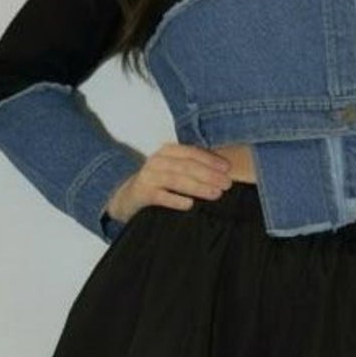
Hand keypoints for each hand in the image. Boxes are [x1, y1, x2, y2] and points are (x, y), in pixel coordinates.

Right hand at [104, 144, 232, 227]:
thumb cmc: (158, 183)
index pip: (192, 152)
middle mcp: (157, 161)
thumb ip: (192, 167)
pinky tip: (190, 205)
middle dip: (209, 175)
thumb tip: (223, 173)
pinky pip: (161, 196)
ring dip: (198, 187)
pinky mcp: (142, 193)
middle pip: (187, 166)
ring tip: (215, 194)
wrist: (128, 196)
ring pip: (177, 180)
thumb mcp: (173, 169)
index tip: (227, 168)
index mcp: (168, 152)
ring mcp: (149, 176)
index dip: (210, 159)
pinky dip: (176, 200)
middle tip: (226, 184)